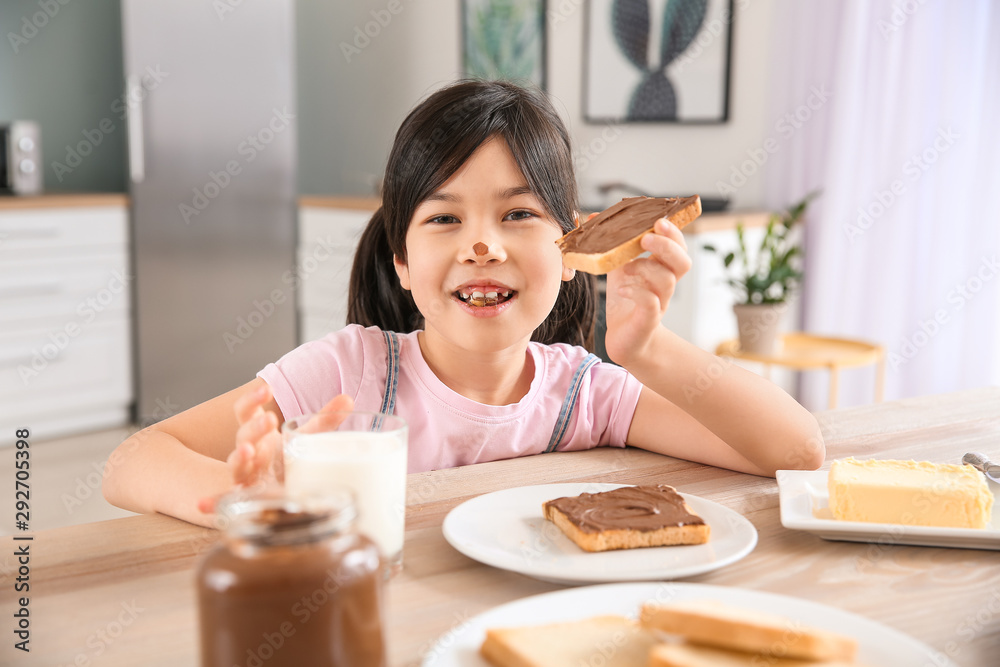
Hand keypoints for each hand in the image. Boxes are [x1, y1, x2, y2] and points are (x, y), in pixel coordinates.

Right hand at [197, 387, 354, 513]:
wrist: (276, 487)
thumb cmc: (286, 459)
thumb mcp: (303, 438)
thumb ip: (324, 421)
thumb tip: (347, 399)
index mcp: (258, 432)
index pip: (246, 411)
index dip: (252, 399)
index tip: (266, 389)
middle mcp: (248, 451)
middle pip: (243, 435)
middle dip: (254, 428)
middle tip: (269, 420)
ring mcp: (244, 475)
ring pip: (235, 464)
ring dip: (238, 457)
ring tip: (247, 451)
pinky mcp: (246, 498)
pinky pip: (226, 501)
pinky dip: (212, 502)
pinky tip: (203, 504)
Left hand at [604, 217, 691, 366]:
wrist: (625, 339)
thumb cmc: (625, 299)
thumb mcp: (618, 267)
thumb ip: (612, 244)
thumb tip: (594, 218)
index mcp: (661, 267)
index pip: (678, 246)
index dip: (673, 232)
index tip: (658, 220)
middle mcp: (666, 284)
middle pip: (682, 261)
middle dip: (667, 245)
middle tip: (646, 238)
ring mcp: (660, 302)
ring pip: (667, 280)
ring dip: (646, 268)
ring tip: (626, 267)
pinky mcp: (648, 319)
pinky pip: (651, 303)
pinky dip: (637, 292)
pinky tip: (622, 289)